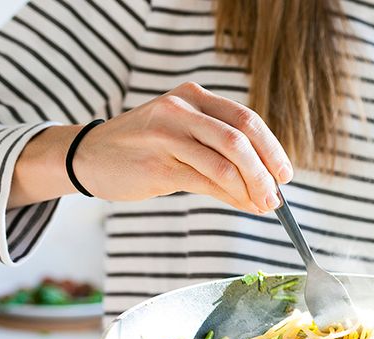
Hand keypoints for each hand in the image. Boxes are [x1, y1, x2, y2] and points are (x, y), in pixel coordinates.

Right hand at [10, 82, 290, 212]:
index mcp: (193, 97)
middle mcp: (181, 109)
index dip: (272, 148)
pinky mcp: (157, 163)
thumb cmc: (144, 148)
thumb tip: (266, 183)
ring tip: (262, 205)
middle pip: (240, 139)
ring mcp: (167, 134)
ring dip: (251, 188)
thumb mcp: (183, 135)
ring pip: (225, 163)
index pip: (246, 119)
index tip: (285, 174)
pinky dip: (231, 197)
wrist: (88, 155)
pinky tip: (243, 206)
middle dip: (265, 171)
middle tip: (277, 196)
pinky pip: (206, 182)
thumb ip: (220, 149)